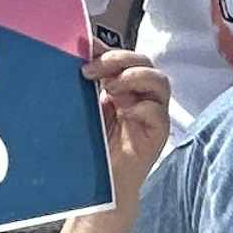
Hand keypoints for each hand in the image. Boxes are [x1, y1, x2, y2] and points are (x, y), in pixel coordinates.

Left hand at [86, 44, 171, 202]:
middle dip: (117, 60)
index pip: (123, 58)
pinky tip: (125, 112)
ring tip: (111, 87)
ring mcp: (152, 113)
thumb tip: (73, 56)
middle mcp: (140, 96)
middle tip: (91, 70)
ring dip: (135, 77)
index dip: (107, 50)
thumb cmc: (93, 146)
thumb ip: (87, 85)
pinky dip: (143, 107)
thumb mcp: (86, 109)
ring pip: (159, 81)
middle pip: (143, 62)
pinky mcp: (158, 133)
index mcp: (123, 87)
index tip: (85, 49)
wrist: (101, 184)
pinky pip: (159, 112)